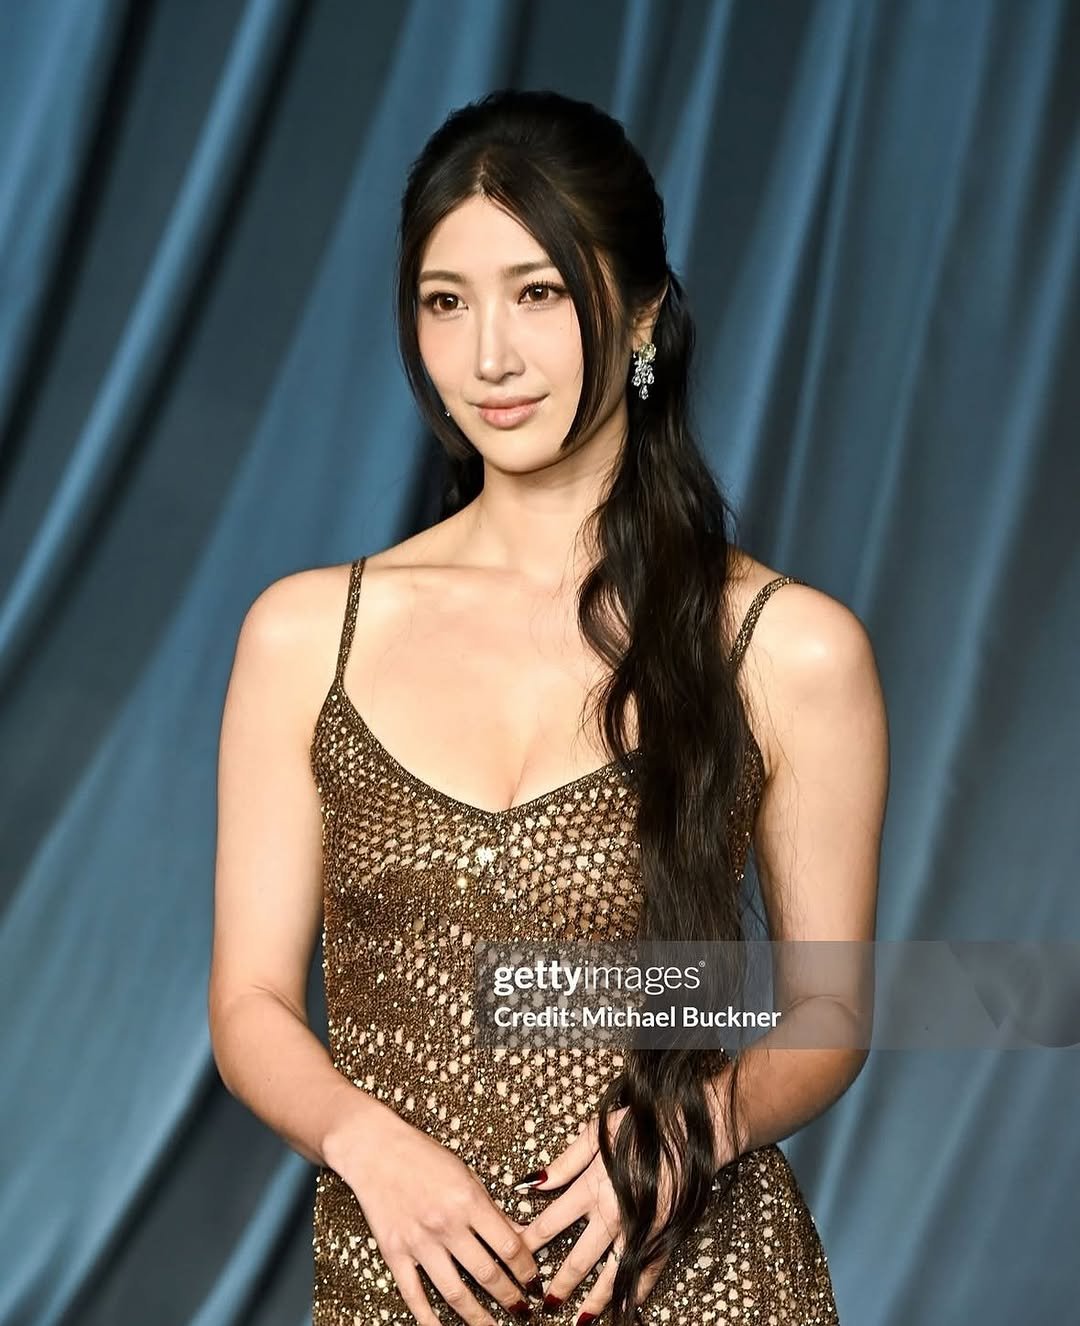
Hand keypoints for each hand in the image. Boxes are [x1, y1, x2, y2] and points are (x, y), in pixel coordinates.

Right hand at [326, 1100, 543, 1324]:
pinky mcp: (394, 1253)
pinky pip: (414, 1295)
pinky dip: (429, 1319)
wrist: (374, 1148)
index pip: (508, 1246)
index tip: (533, 1281)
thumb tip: (519, 1235)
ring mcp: (418, 1242)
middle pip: (487, 1274)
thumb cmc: (421, 1155)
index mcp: (468, 1200)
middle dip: (510, 1297)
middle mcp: (446, 1224)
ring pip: (455, 1293)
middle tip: (523, 1310)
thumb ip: (491, 1208)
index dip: (526, 1269)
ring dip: (478, 1317)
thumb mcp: (465, 1173)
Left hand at [514, 1106, 677, 1320]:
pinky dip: (637, 1292)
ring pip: (612, 1274)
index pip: (550, 1224)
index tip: (515, 1258)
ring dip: (594, 1299)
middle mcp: (612, 1214)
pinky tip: (626, 1306)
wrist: (691, 1130)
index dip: (530, 1243)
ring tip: (580, 1318)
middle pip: (578, 1259)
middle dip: (560, 1284)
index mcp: (591, 1187)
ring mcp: (639, 1229)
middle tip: (544, 1303)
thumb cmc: (641, 1125)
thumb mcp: (596, 1133)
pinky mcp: (664, 1234)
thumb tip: (531, 1182)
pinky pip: (648, 1272)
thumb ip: (564, 1162)